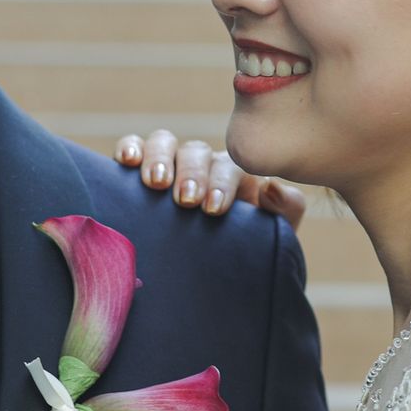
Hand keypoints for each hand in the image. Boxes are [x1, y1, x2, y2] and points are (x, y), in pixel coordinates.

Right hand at [113, 130, 305, 231]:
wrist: (218, 267)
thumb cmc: (244, 246)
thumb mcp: (271, 232)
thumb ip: (284, 208)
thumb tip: (270, 186)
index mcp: (235, 176)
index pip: (230, 168)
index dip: (221, 184)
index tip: (212, 209)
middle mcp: (203, 165)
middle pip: (197, 153)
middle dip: (192, 174)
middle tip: (186, 201)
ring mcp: (171, 164)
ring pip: (165, 143)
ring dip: (159, 159)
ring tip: (155, 183)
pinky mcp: (141, 169)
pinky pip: (135, 147)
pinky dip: (130, 147)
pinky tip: (126, 161)